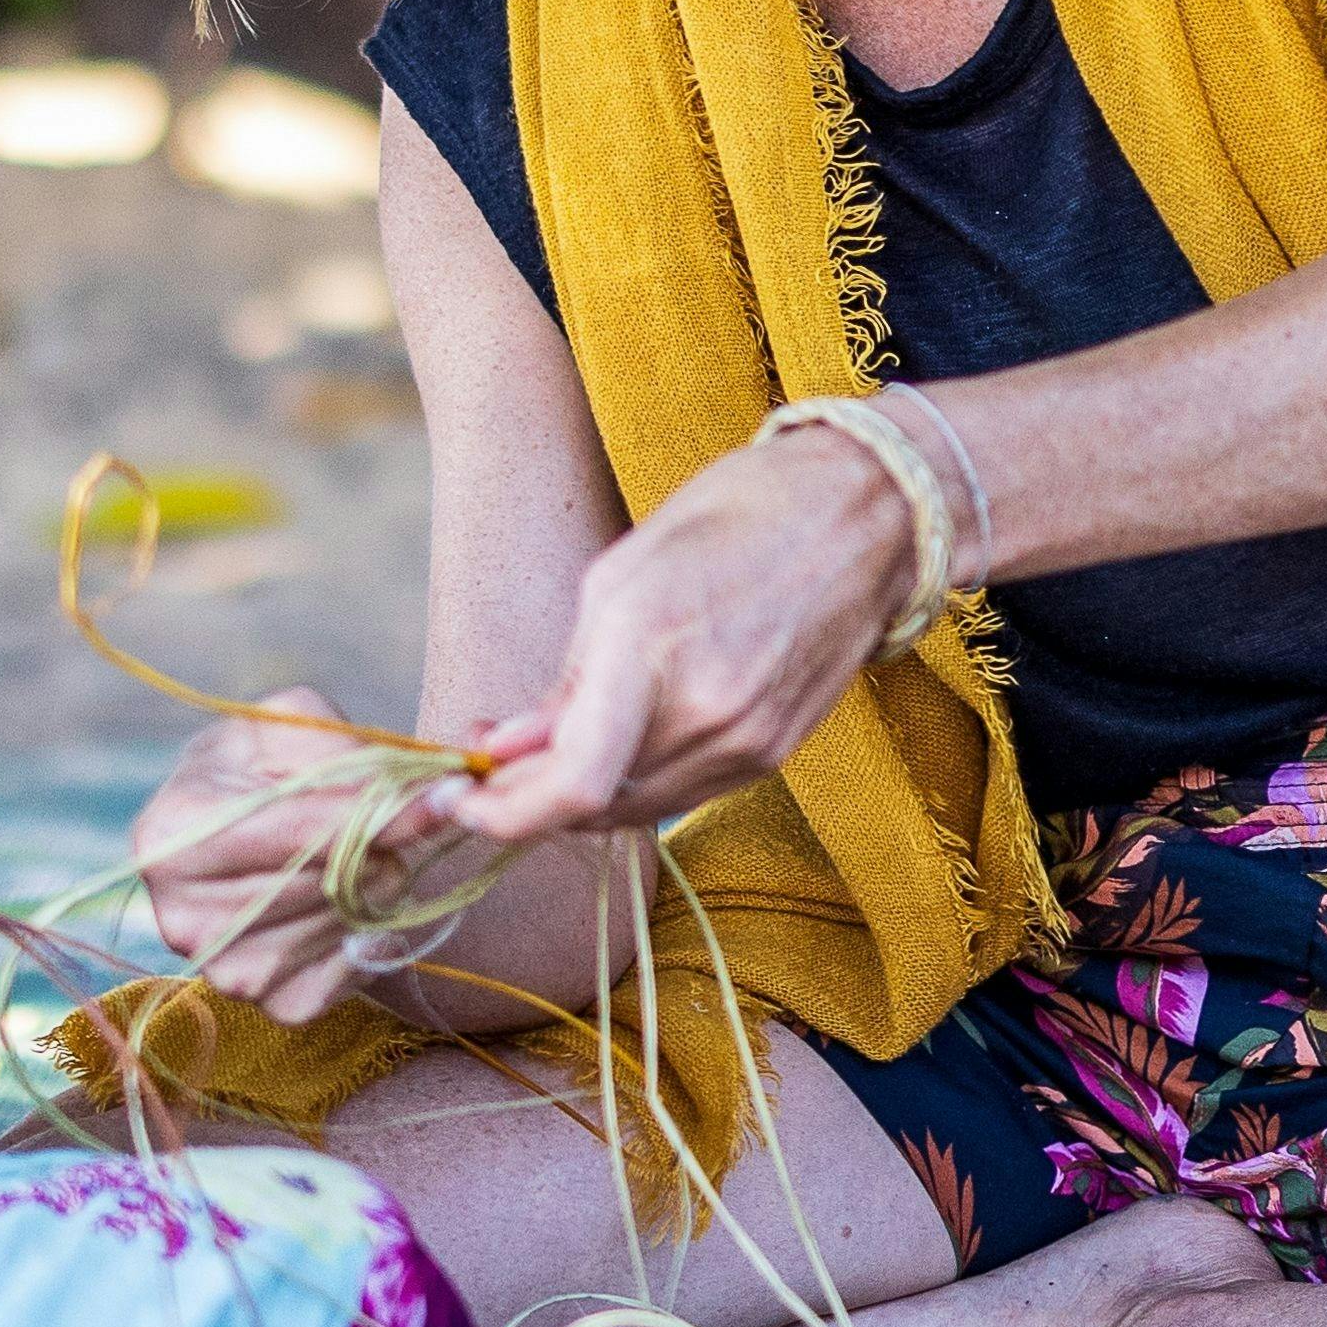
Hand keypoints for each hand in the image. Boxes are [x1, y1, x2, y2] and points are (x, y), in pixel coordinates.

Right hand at [135, 697, 497, 1027]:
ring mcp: (228, 974)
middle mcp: (185, 918)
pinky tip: (357, 897)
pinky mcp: (276, 1008)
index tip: (452, 793)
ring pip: (352, 921)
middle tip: (402, 816)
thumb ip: (351, 748)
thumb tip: (442, 781)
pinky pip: (359, 967)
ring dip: (382, 884)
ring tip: (367, 853)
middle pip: (335, 883)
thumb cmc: (259, 764)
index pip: (305, 832)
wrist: (227, 821)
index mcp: (172, 838)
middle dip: (385, 844)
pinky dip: (376, 927)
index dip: (386, 812)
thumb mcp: (289, 724)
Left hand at [434, 420, 934, 861]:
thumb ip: (565, 678)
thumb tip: (504, 748)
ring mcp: (748, 741)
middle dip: (526, 799)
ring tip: (551, 742)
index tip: (456, 796)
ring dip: (579, 793)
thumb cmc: (738, 514)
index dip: (499, 812)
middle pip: (591, 810)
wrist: (870, 516)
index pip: (568, 786)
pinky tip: (620, 736)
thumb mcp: (622, 574)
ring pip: (634, 811)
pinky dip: (634, 780)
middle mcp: (706, 711)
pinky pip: (681, 793)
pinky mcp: (773, 753)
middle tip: (489, 763)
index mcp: (652, 646)